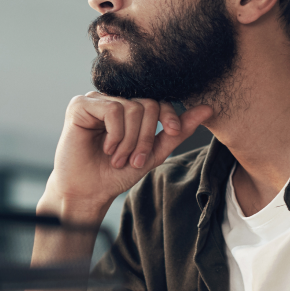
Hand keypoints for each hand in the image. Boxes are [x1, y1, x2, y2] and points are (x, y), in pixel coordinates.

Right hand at [43, 93, 212, 218]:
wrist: (88, 191)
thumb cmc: (116, 173)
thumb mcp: (153, 153)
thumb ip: (177, 132)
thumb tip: (208, 109)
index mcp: (130, 108)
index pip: (159, 101)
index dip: (169, 116)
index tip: (171, 132)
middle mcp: (113, 99)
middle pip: (147, 104)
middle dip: (146, 137)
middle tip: (134, 159)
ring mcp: (96, 100)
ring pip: (132, 108)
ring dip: (129, 141)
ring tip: (118, 158)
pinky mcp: (80, 105)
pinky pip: (113, 109)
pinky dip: (115, 134)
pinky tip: (106, 148)